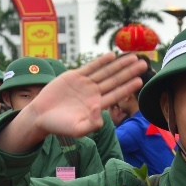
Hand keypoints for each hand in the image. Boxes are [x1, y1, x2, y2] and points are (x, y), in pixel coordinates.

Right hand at [0, 54, 145, 152]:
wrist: (41, 116)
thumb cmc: (59, 126)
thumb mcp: (77, 129)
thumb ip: (92, 124)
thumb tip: (102, 112)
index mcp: (97, 105)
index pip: (116, 94)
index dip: (128, 87)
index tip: (140, 80)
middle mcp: (94, 93)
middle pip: (115, 80)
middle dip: (129, 72)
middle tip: (144, 63)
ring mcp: (85, 84)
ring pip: (106, 72)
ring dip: (119, 64)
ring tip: (133, 57)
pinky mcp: (74, 76)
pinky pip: (90, 67)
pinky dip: (101, 61)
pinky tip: (111, 55)